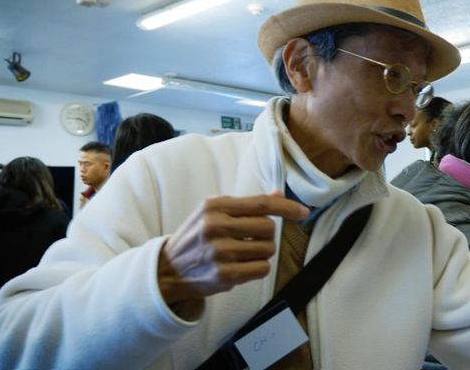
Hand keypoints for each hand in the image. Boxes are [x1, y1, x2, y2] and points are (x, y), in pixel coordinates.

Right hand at [157, 190, 308, 318]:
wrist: (167, 270)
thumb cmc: (196, 237)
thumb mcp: (213, 213)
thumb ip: (246, 205)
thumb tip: (278, 194)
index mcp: (214, 206)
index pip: (261, 203)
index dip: (287, 207)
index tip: (303, 212)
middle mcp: (216, 226)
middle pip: (269, 228)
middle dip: (267, 235)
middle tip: (250, 239)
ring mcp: (220, 252)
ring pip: (268, 249)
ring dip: (262, 252)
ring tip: (241, 253)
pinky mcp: (224, 275)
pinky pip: (262, 269)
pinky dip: (258, 268)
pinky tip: (241, 266)